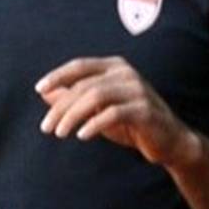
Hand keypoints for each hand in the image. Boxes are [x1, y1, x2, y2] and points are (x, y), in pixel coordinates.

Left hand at [35, 57, 200, 167]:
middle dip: (61, 107)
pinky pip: (113, 114)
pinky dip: (94, 124)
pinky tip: (82, 135)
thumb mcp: (98, 110)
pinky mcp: (145, 110)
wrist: (170, 142)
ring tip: (60, 133)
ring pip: (95, 96)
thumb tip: (44, 93)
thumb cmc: (130, 123)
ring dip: (73, 116)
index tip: (39, 89)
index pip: (79, 66)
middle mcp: (126, 73)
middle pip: (83, 85)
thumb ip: (74, 99)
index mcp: (114, 67)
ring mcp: (137, 89)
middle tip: (46, 127)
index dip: (57, 76)